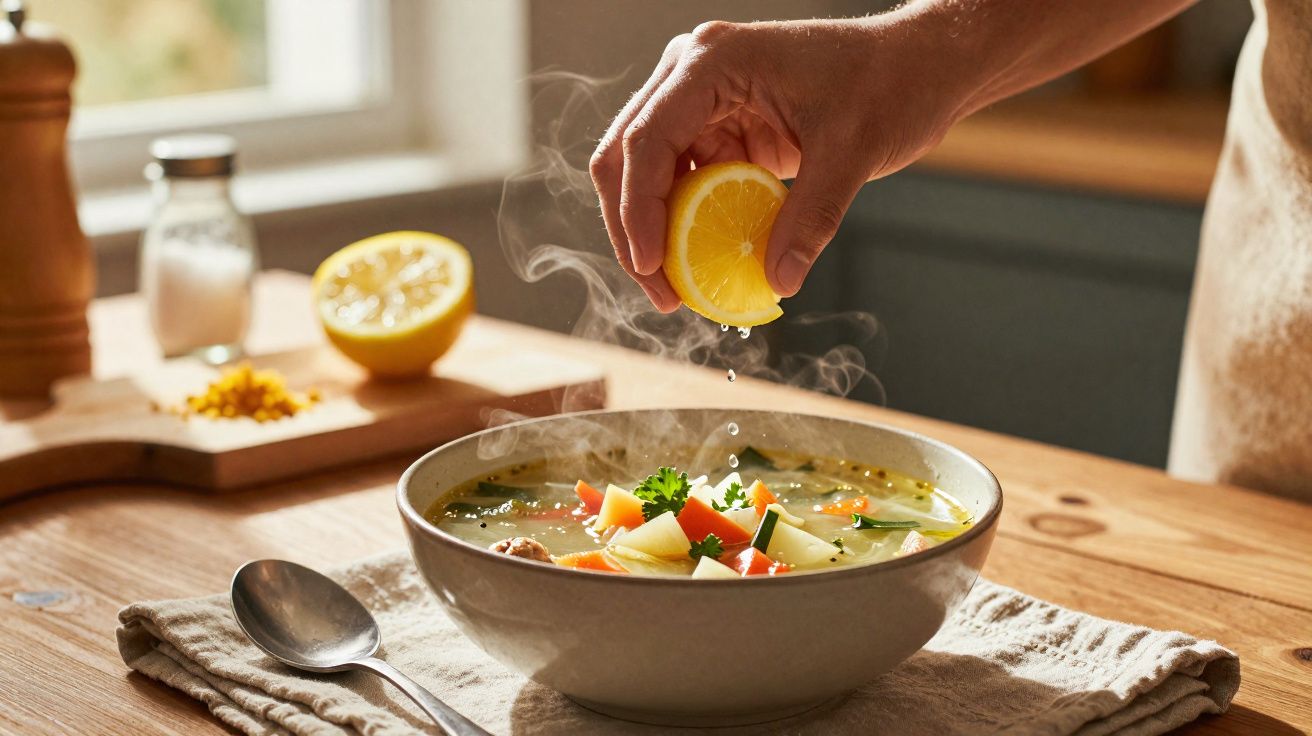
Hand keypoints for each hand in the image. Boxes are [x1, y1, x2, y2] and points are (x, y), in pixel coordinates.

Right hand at [589, 12, 973, 310]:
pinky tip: (700, 265)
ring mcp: (700, 102)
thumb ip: (811, 218)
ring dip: (651, 232)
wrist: (917, 66)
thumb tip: (777, 282)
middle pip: (625, 156)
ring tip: (676, 292)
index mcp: (713, 61)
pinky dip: (683, 225)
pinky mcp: (717, 130)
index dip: (638, 207)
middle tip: (661, 293)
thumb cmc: (890, 84)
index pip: (647, 138)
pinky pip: (679, 183)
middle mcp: (692, 74)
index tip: (652, 266)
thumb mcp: (852, 152)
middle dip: (632, 228)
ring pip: (642, 174)